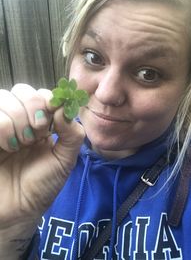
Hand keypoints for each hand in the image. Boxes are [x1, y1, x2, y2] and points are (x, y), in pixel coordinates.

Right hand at [0, 84, 84, 257]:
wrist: (16, 211)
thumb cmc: (41, 186)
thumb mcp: (65, 161)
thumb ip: (72, 135)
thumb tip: (64, 109)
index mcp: (42, 125)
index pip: (43, 95)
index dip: (48, 100)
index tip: (51, 118)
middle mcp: (21, 121)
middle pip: (22, 90)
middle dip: (32, 108)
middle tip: (36, 134)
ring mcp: (2, 125)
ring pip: (5, 98)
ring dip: (16, 120)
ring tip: (20, 144)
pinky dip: (2, 126)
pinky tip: (5, 146)